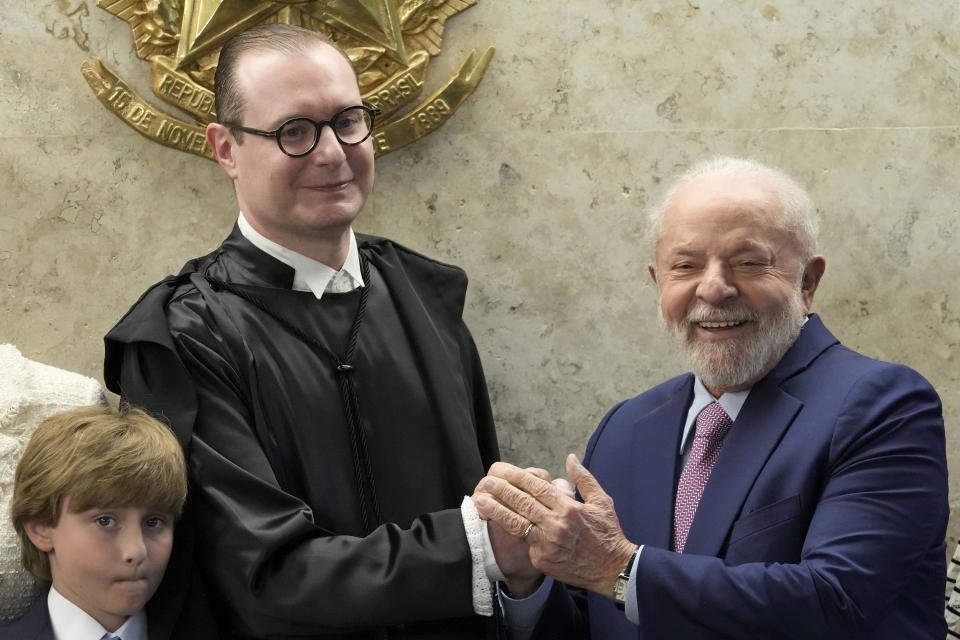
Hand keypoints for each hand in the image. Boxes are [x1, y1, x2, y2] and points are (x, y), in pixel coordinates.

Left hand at [474, 454, 635, 597]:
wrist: (612, 570)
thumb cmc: (607, 533)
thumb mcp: (601, 501)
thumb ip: (583, 479)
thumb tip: (570, 458)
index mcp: (568, 507)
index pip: (536, 487)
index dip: (517, 477)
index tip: (502, 470)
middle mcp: (556, 524)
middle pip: (522, 502)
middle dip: (501, 490)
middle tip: (485, 480)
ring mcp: (547, 543)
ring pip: (516, 523)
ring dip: (496, 510)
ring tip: (480, 500)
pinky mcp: (543, 559)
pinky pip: (524, 543)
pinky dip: (511, 533)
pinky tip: (495, 524)